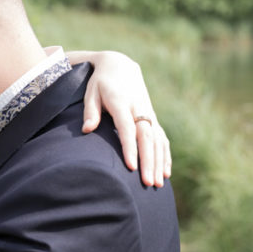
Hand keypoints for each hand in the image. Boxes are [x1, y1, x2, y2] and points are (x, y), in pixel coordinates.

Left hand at [77, 50, 170, 186]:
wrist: (120, 66)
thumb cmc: (100, 83)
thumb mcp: (91, 92)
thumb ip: (90, 111)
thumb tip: (87, 130)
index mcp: (122, 102)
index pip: (127, 128)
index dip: (130, 148)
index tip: (131, 167)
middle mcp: (139, 108)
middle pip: (147, 137)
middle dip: (148, 161)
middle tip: (148, 183)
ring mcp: (149, 113)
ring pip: (157, 140)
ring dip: (158, 163)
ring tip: (157, 185)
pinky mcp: (153, 118)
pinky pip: (162, 139)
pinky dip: (165, 156)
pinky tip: (165, 174)